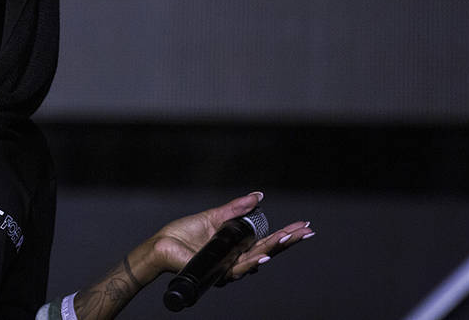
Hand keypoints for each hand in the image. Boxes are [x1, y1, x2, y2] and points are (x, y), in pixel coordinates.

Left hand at [150, 192, 313, 280]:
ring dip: (274, 249)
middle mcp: (236, 258)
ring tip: (288, 238)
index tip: (303, 225)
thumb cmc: (183, 234)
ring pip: (256, 259)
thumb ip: (237, 209)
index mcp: (237, 245)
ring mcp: (228, 267)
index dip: (285, 233)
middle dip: (288, 241)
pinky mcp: (217, 272)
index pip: (267, 239)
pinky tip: (263, 256)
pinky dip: (251, 262)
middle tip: (306, 231)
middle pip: (268, 250)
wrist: (162, 245)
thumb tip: (258, 196)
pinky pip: (237, 269)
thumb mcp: (214, 216)